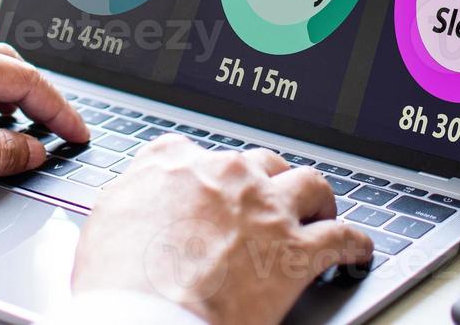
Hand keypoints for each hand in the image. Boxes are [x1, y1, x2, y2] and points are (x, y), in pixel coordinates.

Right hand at [73, 137, 372, 324]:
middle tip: (266, 202)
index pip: (189, 150)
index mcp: (172, 166)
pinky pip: (342, 237)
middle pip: (257, 162)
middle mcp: (224, 176)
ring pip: (308, 184)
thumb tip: (131, 203)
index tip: (208, 184)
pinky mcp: (296, 251)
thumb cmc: (119, 280)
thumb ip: (128, 199)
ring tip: (319, 212)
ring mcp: (264, 209)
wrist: (147, 314)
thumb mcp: (103, 223)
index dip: (204, 169)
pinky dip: (354, 245)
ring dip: (316, 199)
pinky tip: (356, 251)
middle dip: (264, 181)